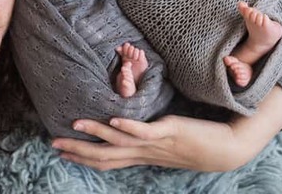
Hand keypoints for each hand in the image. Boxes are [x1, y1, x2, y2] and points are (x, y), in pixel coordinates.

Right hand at [52, 86, 281, 170]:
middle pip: (105, 155)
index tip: (61, 150)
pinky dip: (126, 128)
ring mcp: (156, 144)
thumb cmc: (197, 141)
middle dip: (79, 150)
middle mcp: (145, 153)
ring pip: (119, 143)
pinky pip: (144, 131)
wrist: (227, 149)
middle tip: (54, 143)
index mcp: (142, 155)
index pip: (107, 159)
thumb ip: (148, 135)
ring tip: (75, 125)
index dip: (83, 156)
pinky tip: (112, 121)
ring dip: (95, 135)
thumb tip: (131, 126)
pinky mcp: (169, 132)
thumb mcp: (167, 140)